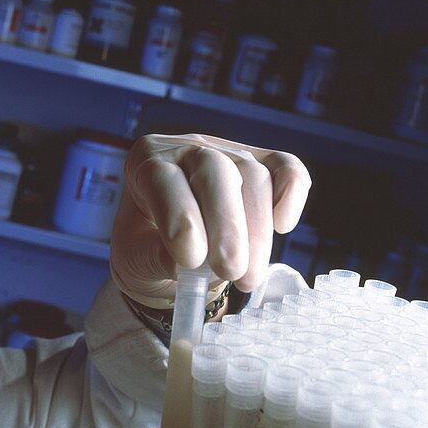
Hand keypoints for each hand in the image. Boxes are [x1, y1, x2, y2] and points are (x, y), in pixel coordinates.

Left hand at [110, 134, 310, 302]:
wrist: (171, 250)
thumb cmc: (147, 247)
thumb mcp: (136, 257)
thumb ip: (156, 257)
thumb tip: (184, 262)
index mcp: (145, 164)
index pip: (162, 178)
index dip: (180, 216)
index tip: (190, 258)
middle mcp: (188, 149)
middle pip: (215, 171)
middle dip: (226, 225)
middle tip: (230, 270)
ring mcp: (228, 153)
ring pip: (253, 176)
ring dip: (256, 231)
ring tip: (247, 278)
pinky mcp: (262, 166)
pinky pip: (285, 168)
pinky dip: (290, 193)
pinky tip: (283, 226)